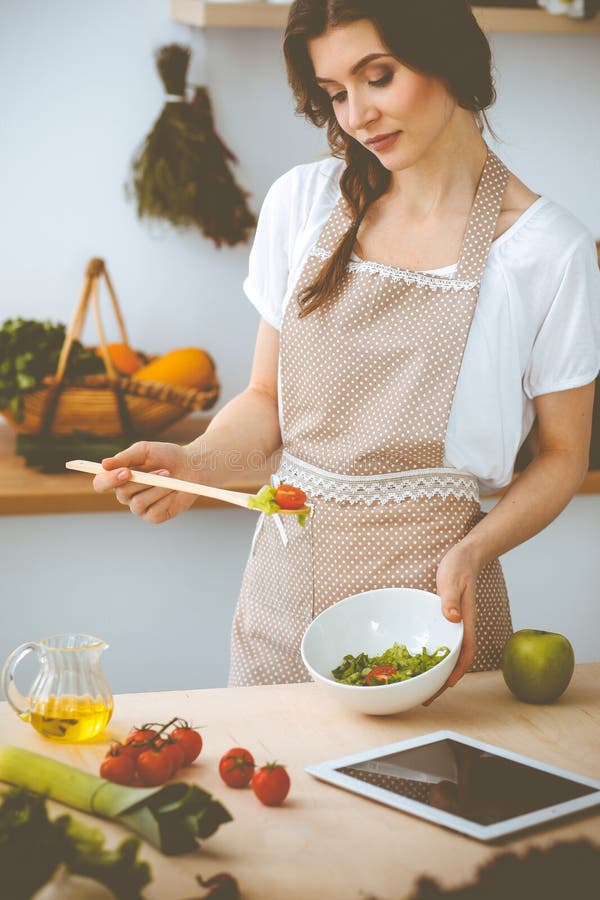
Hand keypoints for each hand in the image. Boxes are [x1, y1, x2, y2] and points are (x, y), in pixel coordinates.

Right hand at [93, 440, 196, 523]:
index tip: (126, 471)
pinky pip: (154, 511)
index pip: (101, 483)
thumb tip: (104, 464)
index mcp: (119, 477)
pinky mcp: (154, 517)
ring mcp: (139, 508)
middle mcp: (126, 495)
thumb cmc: (166, 456)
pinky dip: (166, 498)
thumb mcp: (145, 451)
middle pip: (122, 493)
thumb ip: (125, 457)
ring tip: (170, 477)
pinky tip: (174, 490)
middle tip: (163, 470)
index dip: (109, 480)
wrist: (192, 467)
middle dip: (144, 481)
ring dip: (157, 489)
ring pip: (139, 503)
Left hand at [422, 541, 479, 705]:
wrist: (464, 556)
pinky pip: (439, 641)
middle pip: (455, 660)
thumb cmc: (459, 567)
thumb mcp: (452, 580)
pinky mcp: (444, 619)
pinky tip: (419, 660)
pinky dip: (432, 655)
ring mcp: (453, 624)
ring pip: (447, 653)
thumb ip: (451, 598)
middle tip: (426, 698)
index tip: (446, 687)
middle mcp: (461, 627)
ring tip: (421, 687)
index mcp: (466, 621)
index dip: (457, 671)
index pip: (465, 653)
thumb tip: (451, 618)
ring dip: (437, 671)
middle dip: (443, 680)